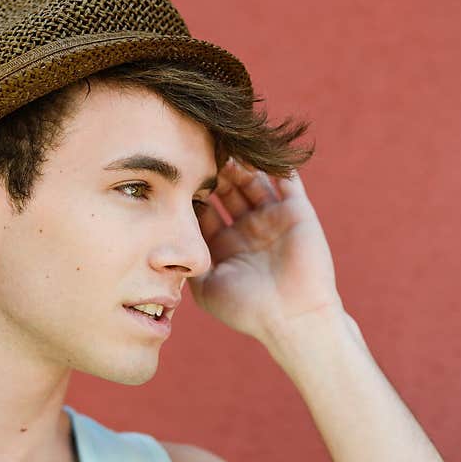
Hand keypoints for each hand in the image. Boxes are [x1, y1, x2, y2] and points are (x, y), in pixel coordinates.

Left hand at [187, 159, 343, 344]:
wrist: (293, 318)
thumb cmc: (247, 309)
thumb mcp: (206, 287)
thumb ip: (186, 261)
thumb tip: (163, 238)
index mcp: (226, 246)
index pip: (204, 209)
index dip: (191, 191)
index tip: (174, 173)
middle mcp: (249, 229)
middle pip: (227, 189)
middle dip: (213, 171)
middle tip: (197, 150)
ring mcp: (274, 219)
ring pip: (254, 180)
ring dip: (239, 162)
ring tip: (223, 143)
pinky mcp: (297, 212)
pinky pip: (287, 180)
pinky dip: (275, 163)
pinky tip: (257, 145)